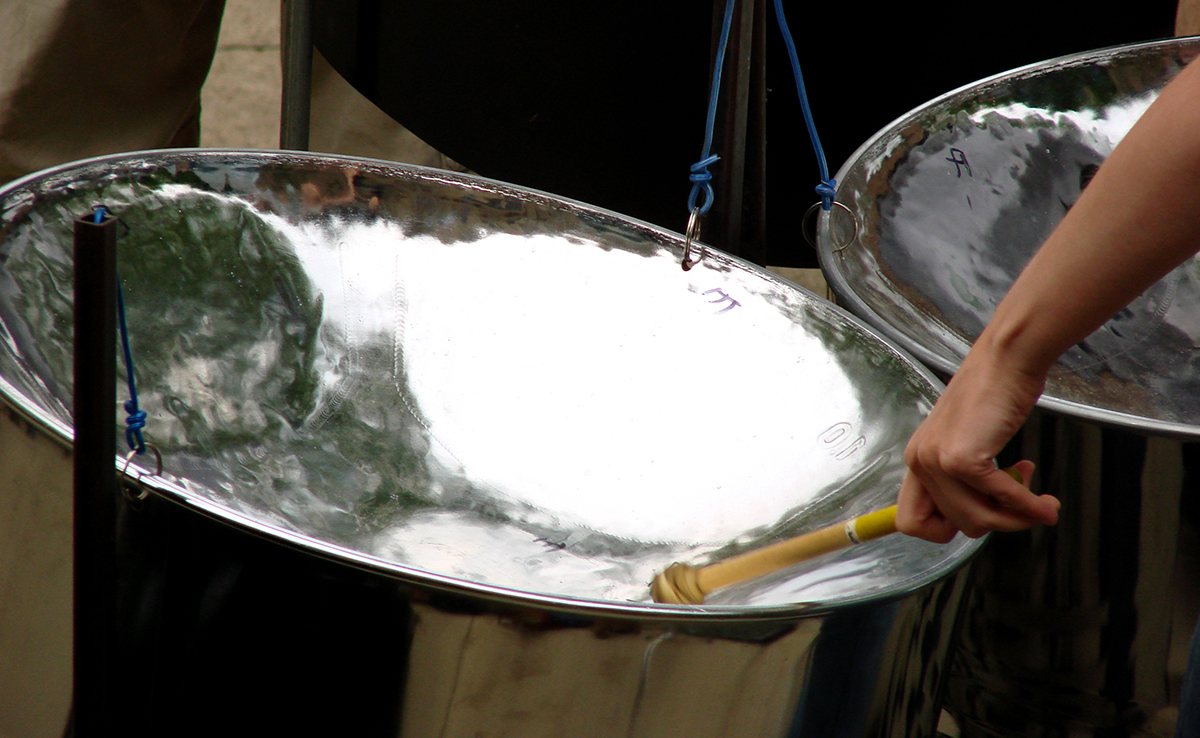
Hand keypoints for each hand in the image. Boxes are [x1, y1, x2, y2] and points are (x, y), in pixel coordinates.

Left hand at [896, 343, 1060, 542]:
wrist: (1005, 361)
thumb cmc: (992, 395)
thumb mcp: (965, 441)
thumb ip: (965, 477)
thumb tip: (988, 514)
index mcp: (917, 459)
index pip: (910, 522)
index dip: (944, 529)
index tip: (978, 516)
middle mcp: (920, 462)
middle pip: (956, 525)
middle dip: (998, 523)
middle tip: (1022, 507)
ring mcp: (939, 461)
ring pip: (978, 520)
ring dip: (1016, 519)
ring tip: (1039, 504)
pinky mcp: (964, 458)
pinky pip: (1002, 500)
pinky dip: (1029, 506)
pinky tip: (1045, 503)